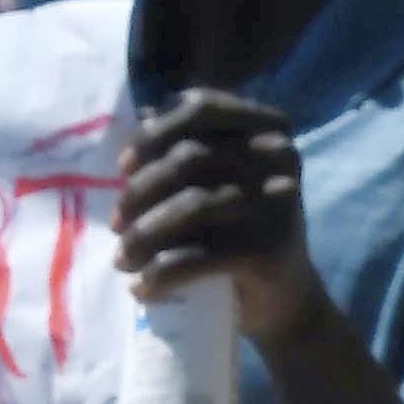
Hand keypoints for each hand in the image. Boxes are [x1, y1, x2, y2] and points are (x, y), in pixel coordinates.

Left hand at [119, 89, 332, 343]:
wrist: (285, 296)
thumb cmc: (239, 229)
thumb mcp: (219, 179)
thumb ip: (188, 144)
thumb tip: (142, 113)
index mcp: (269, 130)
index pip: (201, 108)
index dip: (153, 133)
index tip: (125, 166)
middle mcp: (282, 158)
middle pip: (189, 157)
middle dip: (139, 192)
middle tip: (117, 225)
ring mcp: (279, 203)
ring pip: (191, 205)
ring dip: (143, 237)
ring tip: (123, 259)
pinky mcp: (271, 249)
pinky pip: (198, 257)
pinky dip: (161, 274)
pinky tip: (143, 287)